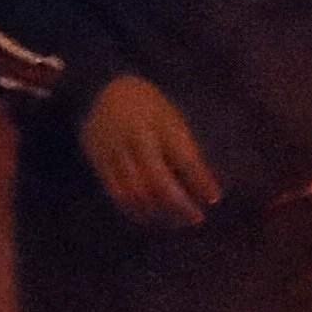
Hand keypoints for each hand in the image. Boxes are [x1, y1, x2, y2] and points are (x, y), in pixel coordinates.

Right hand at [77, 74, 218, 228]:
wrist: (104, 90)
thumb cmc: (148, 108)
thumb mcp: (171, 119)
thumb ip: (184, 150)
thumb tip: (205, 189)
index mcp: (158, 123)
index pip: (183, 157)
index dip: (200, 180)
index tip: (214, 198)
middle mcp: (134, 137)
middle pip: (158, 180)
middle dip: (179, 204)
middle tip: (195, 218)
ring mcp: (112, 149)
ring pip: (136, 191)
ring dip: (158, 212)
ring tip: (175, 221)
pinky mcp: (97, 160)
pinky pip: (116, 193)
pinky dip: (135, 210)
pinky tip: (150, 216)